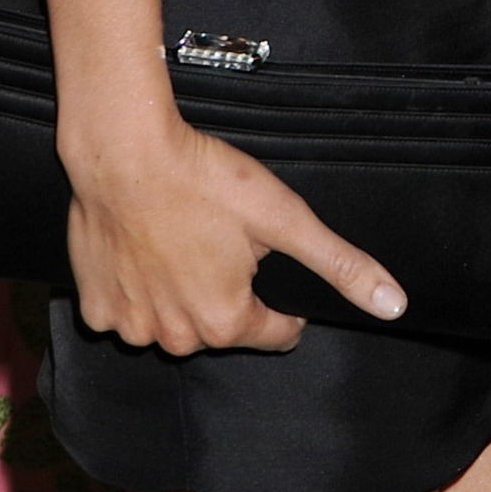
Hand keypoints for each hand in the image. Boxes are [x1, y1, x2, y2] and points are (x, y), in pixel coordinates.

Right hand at [63, 110, 405, 353]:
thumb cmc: (203, 179)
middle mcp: (177, 338)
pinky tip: (144, 247)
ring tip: (182, 237)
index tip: (267, 257)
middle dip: (229, 290)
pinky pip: (127, 310)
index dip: (282, 296)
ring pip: (173, 320)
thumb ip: (339, 265)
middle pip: (221, 325)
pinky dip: (137, 288)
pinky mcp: (96, 309)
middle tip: (222, 237)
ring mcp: (132, 328)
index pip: (276, 332)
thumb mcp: (284, 217)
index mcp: (227, 321)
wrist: (123, 153)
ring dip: (180, 292)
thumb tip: (394, 305)